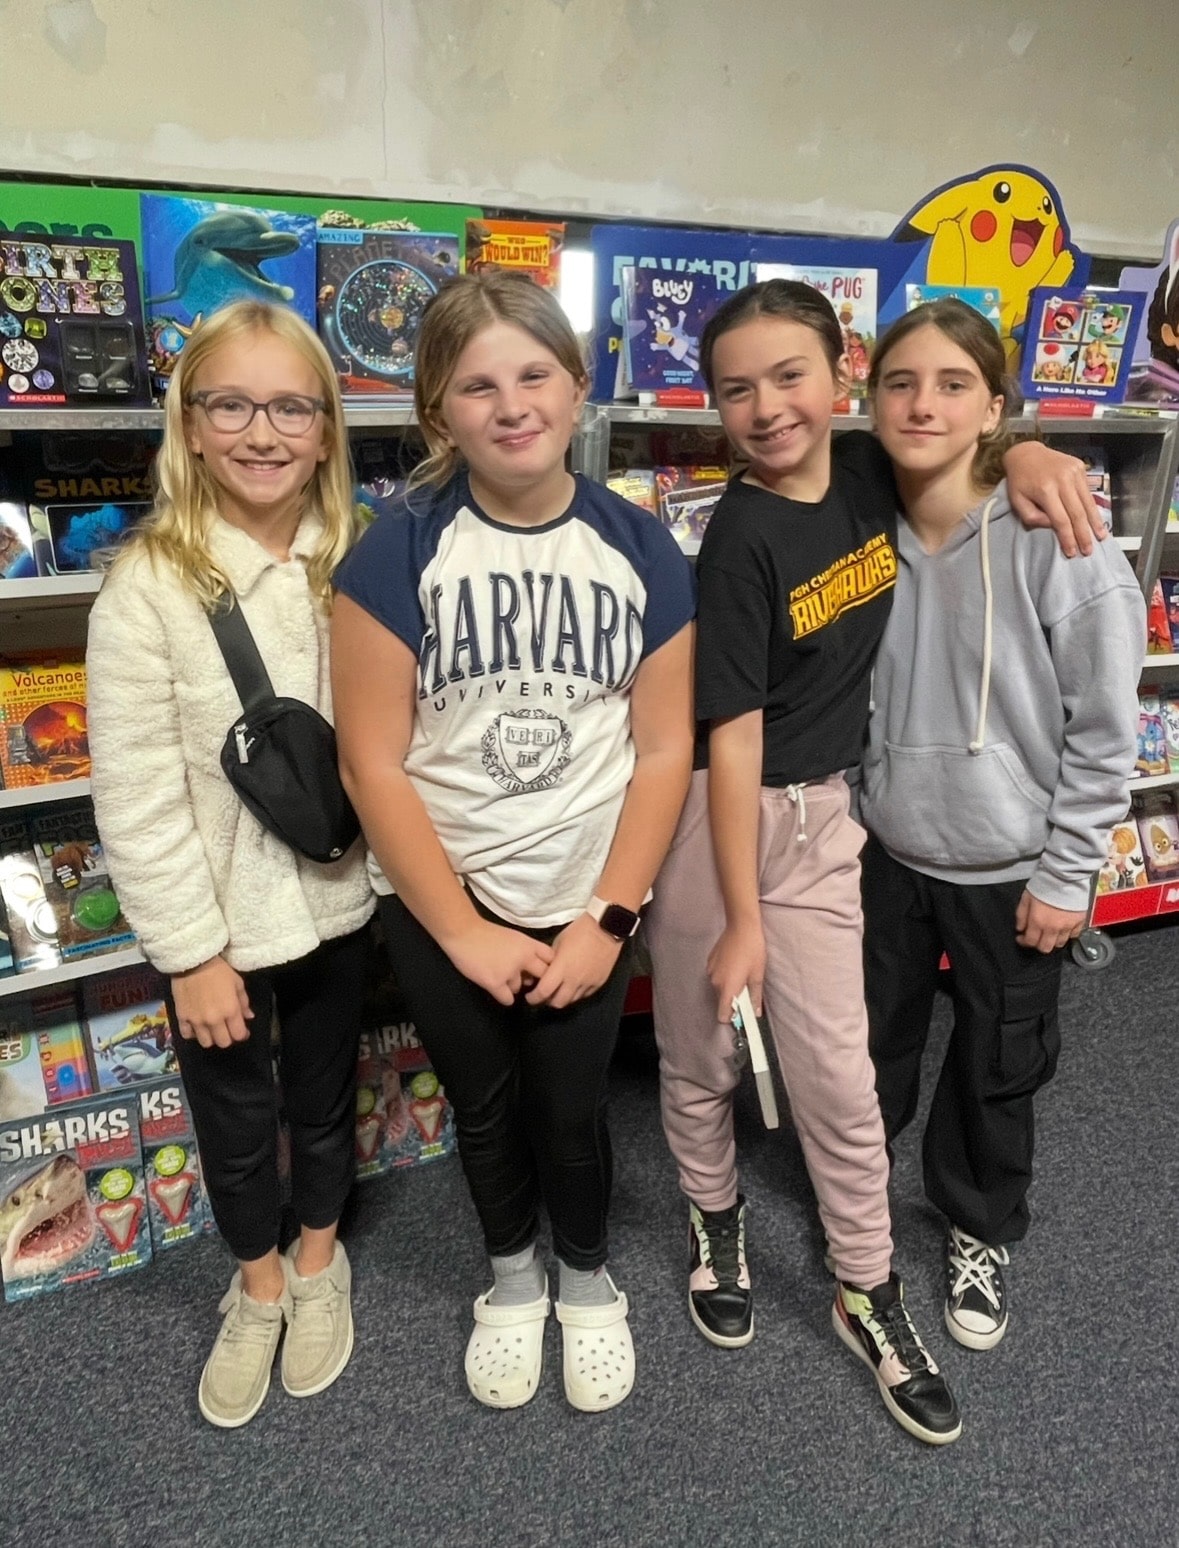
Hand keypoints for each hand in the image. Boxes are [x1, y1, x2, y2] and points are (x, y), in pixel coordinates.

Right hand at [172, 956, 253, 1048]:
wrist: (192, 962)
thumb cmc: (219, 970)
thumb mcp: (237, 983)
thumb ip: (244, 1002)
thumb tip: (249, 1017)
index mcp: (230, 1011)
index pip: (238, 1035)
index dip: (242, 1034)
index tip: (242, 1030)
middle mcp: (214, 1020)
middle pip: (223, 1042)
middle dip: (228, 1037)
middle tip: (227, 1029)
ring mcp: (196, 1021)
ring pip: (206, 1042)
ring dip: (211, 1037)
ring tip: (211, 1028)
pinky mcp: (182, 1018)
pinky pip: (187, 1035)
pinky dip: (193, 1034)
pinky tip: (197, 1026)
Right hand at [445, 918, 554, 1006]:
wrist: (463, 933)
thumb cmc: (486, 933)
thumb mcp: (513, 937)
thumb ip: (525, 951)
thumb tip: (531, 971)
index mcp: (528, 944)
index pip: (551, 959)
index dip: (549, 966)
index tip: (542, 971)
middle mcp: (523, 958)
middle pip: (542, 976)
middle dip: (536, 981)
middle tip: (526, 982)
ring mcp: (509, 972)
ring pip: (519, 988)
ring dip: (512, 986)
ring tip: (499, 977)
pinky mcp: (495, 983)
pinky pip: (508, 999)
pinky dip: (504, 997)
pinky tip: (498, 990)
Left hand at [525, 913, 622, 1008]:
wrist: (606, 927)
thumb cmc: (579, 931)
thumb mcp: (559, 942)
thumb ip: (552, 960)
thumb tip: (547, 970)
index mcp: (561, 968)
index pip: (544, 992)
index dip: (534, 998)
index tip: (530, 997)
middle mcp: (574, 980)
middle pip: (558, 1003)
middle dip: (548, 1001)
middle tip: (544, 996)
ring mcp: (588, 983)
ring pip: (572, 1001)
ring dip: (563, 997)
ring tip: (560, 990)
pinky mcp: (599, 983)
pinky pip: (585, 995)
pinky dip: (577, 993)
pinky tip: (574, 985)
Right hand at [707, 918, 765, 1021]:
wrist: (741, 926)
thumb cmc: (752, 950)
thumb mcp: (757, 975)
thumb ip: (755, 997)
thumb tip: (756, 1012)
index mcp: (727, 988)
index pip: (722, 1015)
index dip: (732, 1017)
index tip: (741, 1014)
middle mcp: (715, 982)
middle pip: (721, 1001)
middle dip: (733, 999)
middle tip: (746, 987)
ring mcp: (710, 972)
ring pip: (719, 988)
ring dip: (729, 986)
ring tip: (741, 972)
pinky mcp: (709, 963)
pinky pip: (716, 977)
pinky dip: (724, 976)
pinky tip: (734, 963)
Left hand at [1005, 441, 1104, 557]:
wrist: (1026, 453)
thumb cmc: (1019, 481)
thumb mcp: (1017, 501)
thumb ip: (1033, 518)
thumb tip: (1054, 526)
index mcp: (1045, 490)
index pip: (1061, 520)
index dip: (1068, 538)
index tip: (1072, 552)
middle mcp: (1063, 479)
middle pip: (1077, 513)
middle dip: (1084, 534)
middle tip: (1089, 551)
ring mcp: (1074, 471)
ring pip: (1087, 502)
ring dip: (1095, 522)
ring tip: (1101, 537)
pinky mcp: (1080, 467)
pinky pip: (1088, 492)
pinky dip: (1093, 508)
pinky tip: (1097, 520)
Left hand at [1015, 891, 1086, 953]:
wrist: (1065, 876)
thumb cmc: (1043, 885)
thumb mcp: (1026, 898)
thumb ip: (1021, 915)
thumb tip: (1020, 929)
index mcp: (1038, 922)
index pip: (1030, 942)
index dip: (1024, 942)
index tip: (1021, 938)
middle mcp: (1053, 928)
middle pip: (1045, 948)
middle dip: (1038, 945)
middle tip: (1035, 937)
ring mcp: (1068, 927)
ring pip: (1060, 944)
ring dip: (1053, 941)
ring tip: (1049, 933)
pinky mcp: (1080, 922)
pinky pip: (1074, 935)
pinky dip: (1067, 935)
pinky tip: (1063, 929)